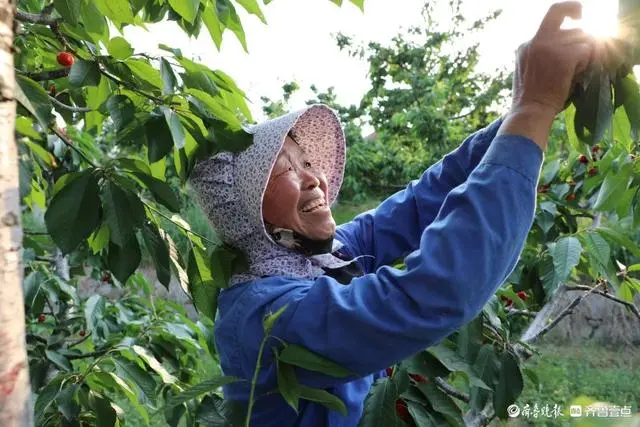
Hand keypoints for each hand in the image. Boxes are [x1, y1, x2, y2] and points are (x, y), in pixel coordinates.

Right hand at [499, 2, 597, 149]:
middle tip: (586, 44)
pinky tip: (577, 75)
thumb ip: (542, 56)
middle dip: (579, 29)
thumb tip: (569, 48)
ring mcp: (550, 47)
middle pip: (566, 21)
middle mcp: (536, 41)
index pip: (550, 21)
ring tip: (577, 71)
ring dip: (584, 53)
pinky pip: (586, 49)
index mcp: (525, 46)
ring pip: (580, 37)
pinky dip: (587, 62)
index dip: (566, 19)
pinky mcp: (564, 56)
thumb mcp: (528, 73)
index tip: (576, 18)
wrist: (529, 112)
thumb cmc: (530, 101)